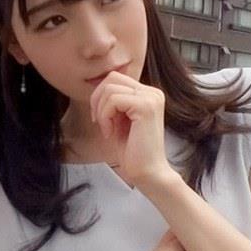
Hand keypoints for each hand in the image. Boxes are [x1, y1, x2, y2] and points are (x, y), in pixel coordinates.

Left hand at [89, 71, 173, 186]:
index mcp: (147, 94)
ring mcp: (151, 98)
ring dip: (101, 111)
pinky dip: (105, 116)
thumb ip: (112, 102)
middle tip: (99, 121)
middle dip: (97, 99)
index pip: (115, 78)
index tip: (100, 118)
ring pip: (110, 89)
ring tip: (107, 130)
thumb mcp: (119, 120)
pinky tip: (110, 132)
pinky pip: (113, 100)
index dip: (100, 96)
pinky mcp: (146, 106)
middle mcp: (152, 92)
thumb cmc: (132, 151)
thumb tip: (97, 88)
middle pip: (111, 78)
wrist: (148, 173)